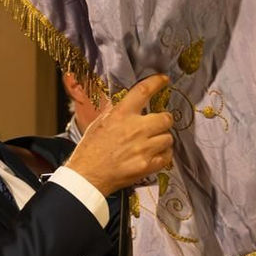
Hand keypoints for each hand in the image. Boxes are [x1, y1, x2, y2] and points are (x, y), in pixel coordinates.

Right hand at [65, 74, 176, 194]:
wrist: (87, 176)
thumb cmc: (90, 150)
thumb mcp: (99, 123)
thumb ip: (115, 111)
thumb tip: (126, 100)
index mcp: (121, 115)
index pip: (143, 91)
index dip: (156, 82)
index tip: (163, 79)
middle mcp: (135, 129)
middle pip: (165, 118)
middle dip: (164, 119)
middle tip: (158, 123)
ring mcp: (143, 148)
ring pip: (168, 138)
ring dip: (162, 139)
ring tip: (153, 142)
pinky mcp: (147, 165)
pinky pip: (167, 156)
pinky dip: (163, 155)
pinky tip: (154, 155)